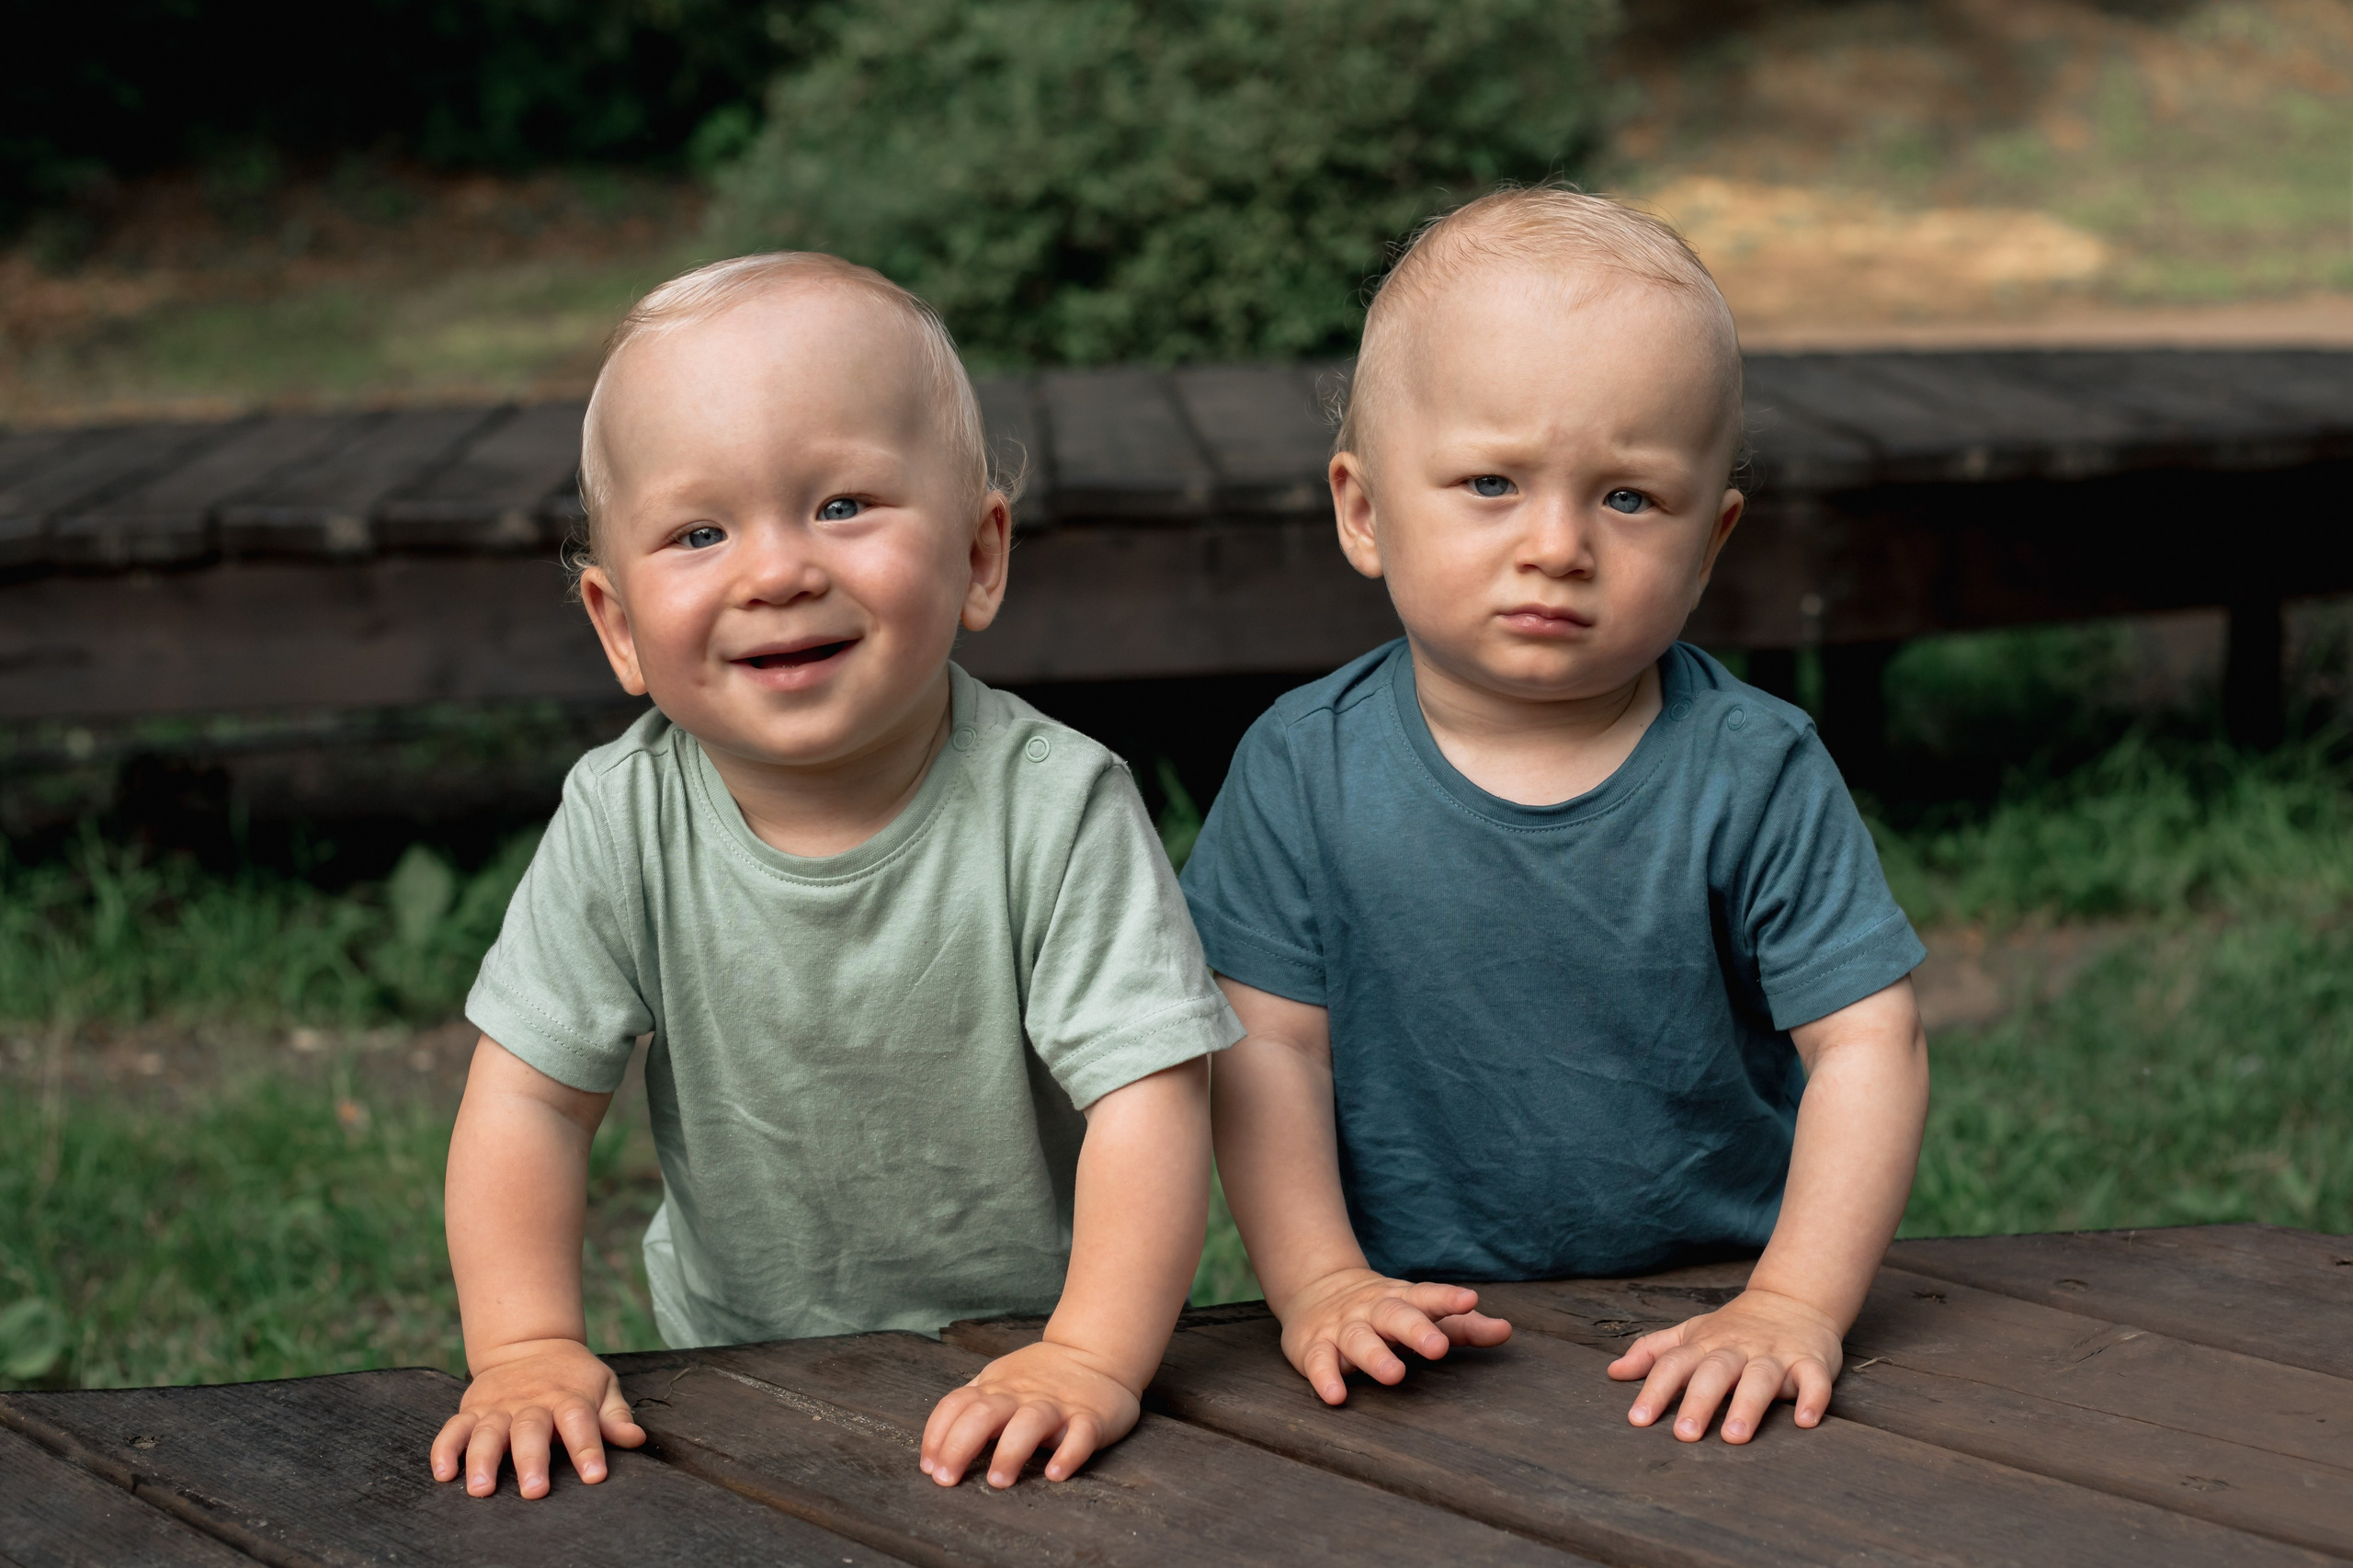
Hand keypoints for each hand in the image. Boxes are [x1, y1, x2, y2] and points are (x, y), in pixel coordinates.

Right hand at [429, 1338, 644, 1498]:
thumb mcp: (602, 1386)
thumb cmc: (573, 1377)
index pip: (580, 1421)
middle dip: (531, 1461)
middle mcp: (530, 1403)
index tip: (595, 1476)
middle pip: (530, 1430)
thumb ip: (616, 1416)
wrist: (531, 1343)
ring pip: (487, 1432)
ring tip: (482, 1488)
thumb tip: (636, 1439)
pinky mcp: (472, 1409)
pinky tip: (443, 1473)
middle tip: (535, 1491)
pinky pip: (453, 1429)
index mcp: (567, 1397)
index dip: (587, 1448)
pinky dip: (445, 1449)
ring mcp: (498, 1407)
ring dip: (482, 1460)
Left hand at [920, 1339, 1141, 1488]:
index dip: (937, 1436)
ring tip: (998, 1482)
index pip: (956, 1406)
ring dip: (1010, 1452)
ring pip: (1029, 1423)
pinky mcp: (1091, 1417)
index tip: (929, 1467)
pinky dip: (1068, 1454)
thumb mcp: (1000, 1380)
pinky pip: (1081, 1435)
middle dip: (959, 1447)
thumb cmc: (1041, 1376)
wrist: (1097, 1353)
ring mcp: (1057, 1406)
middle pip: (984, 1414)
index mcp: (996, 1388)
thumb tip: (937, 1444)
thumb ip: (973, 1404)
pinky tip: (1056, 1474)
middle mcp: (1021, 1396)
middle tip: (948, 1480)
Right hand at [1276, 1267, 1511, 1404]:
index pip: (1428, 1297)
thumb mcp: (1421, 1313)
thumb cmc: (1384, 1311)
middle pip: (1394, 1315)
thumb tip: (1506, 1330)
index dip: (1448, 1299)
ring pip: (1358, 1339)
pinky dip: (1325, 1377)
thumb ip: (1463, 1326)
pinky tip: (1336, 1396)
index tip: (1469, 1300)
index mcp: (1403, 1301)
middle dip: (1415, 1329)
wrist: (1315, 1290)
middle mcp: (1373, 1310)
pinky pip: (1319, 1361)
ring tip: (1395, 1375)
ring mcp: (1343, 1327)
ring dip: (1375, 1356)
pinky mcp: (1314, 1346)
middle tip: (1436, 1346)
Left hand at [1608, 1285, 1841, 1442]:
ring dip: (1748, 1404)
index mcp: (1705, 1344)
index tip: (1637, 1420)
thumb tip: (1613, 1372)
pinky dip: (1812, 1398)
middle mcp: (1738, 1348)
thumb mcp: (1691, 1333)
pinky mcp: (1811, 1361)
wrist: (1793, 1300)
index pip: (1674, 1364)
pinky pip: (1814, 1379)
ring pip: (1761, 1377)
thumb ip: (1653, 1352)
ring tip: (1735, 1436)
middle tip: (1684, 1434)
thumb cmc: (1733, 1328)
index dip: (1655, 1390)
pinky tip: (1805, 1420)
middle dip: (1699, 1401)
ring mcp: (1775, 1354)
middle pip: (1715, 1371)